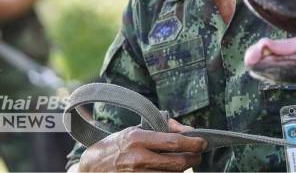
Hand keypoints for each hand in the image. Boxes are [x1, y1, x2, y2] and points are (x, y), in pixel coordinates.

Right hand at [78, 118, 205, 171]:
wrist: (92, 167)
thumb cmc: (117, 145)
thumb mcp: (136, 129)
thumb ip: (164, 127)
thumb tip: (189, 130)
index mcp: (138, 139)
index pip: (174, 142)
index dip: (193, 143)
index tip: (203, 142)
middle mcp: (139, 159)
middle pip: (178, 162)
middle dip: (194, 158)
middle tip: (198, 154)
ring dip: (184, 169)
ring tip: (185, 161)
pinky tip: (171, 170)